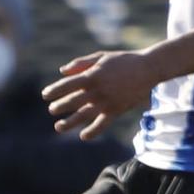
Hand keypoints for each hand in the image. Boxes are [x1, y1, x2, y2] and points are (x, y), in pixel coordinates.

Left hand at [42, 50, 157, 139]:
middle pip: (73, 101)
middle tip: (52, 110)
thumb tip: (62, 72)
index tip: (45, 95)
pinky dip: (93, 131)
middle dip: (60, 107)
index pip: (67, 85)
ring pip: (84, 115)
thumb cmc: (123, 61)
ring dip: (70, 122)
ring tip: (58, 127)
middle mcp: (97, 90)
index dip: (54, 90)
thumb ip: (80, 64)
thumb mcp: (101, 57)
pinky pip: (102, 124)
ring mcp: (107, 102)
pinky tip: (83, 136)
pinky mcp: (116, 110)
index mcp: (92, 75)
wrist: (148, 69)